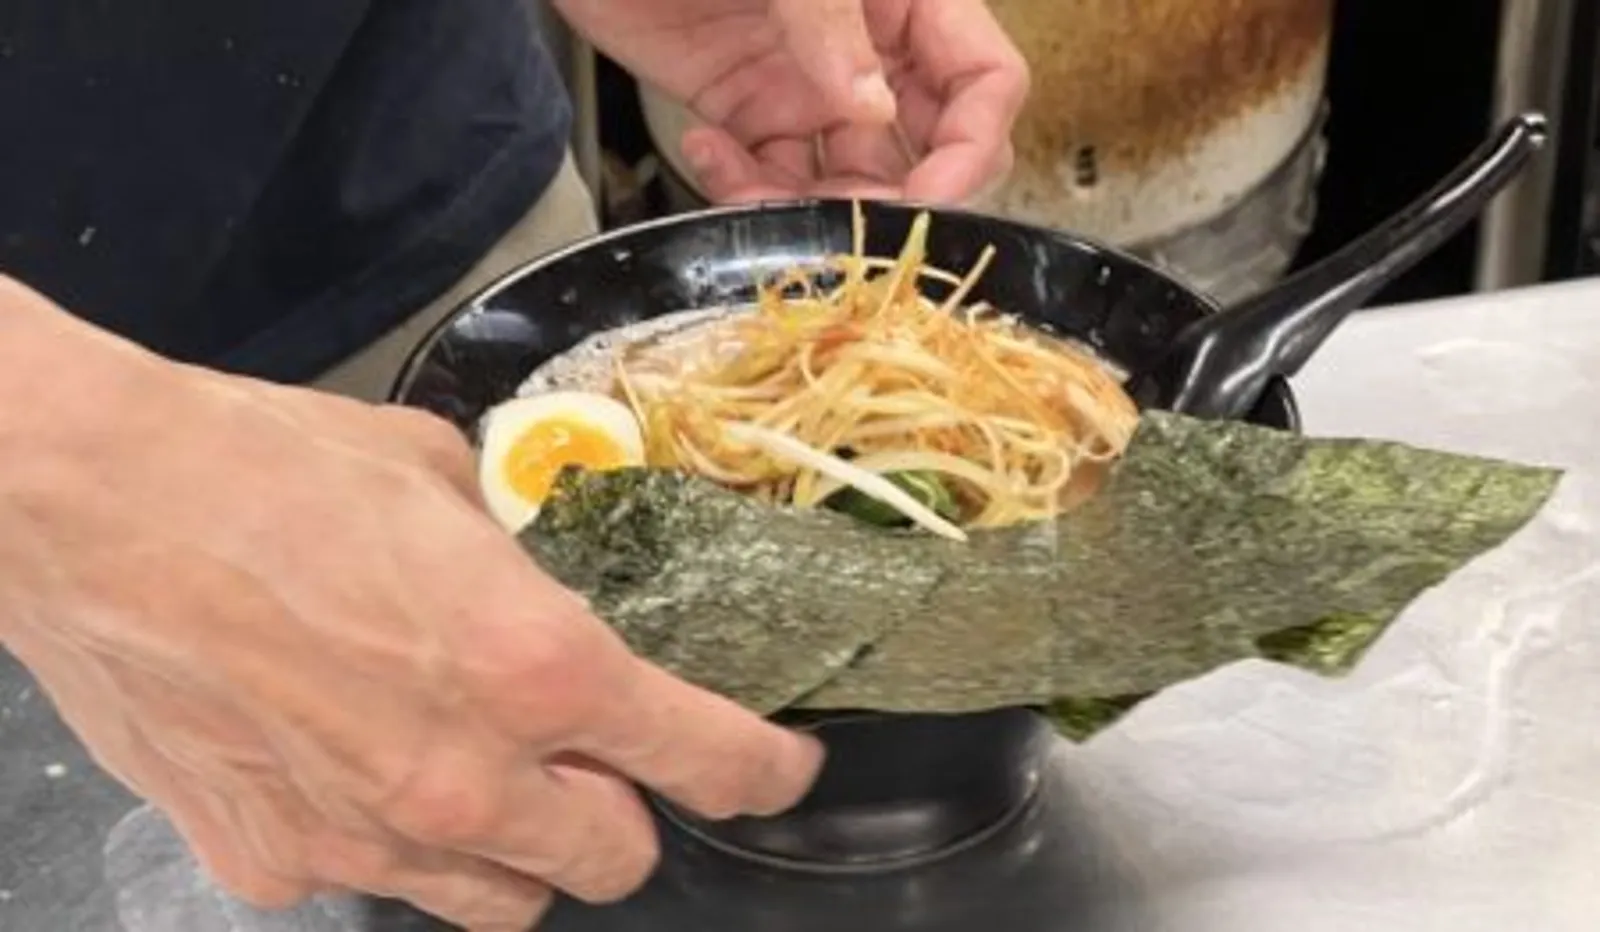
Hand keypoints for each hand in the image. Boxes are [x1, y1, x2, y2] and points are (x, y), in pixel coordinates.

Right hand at [0, 278, 821, 930]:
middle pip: (614, 863)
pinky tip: (347, 763)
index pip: (703, 758)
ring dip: (519, 850)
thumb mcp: (440, 481)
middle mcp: (469, 776)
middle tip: (592, 760)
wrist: (91, 504)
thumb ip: (511, 559)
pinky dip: (391, 841)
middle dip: (622, 815)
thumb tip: (528, 579)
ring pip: (503, 902)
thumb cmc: (269, 467)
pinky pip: (373, 880)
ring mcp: (366, 837)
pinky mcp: (273, 861)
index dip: (759, 769)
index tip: (776, 766)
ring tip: (479, 777)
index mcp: (537, 666)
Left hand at [557, 0, 1028, 203]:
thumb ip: (826, 24)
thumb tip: (870, 110)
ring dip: (812, 209)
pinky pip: (770, 176)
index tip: (929, 200)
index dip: (971, 149)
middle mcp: (872, 49)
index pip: (985, 83)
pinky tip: (708, 150)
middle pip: (929, 150)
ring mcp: (811, 84)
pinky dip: (742, 187)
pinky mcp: (748, 110)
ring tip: (757, 189)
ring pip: (848, 182)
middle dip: (896, 200)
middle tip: (846, 222)